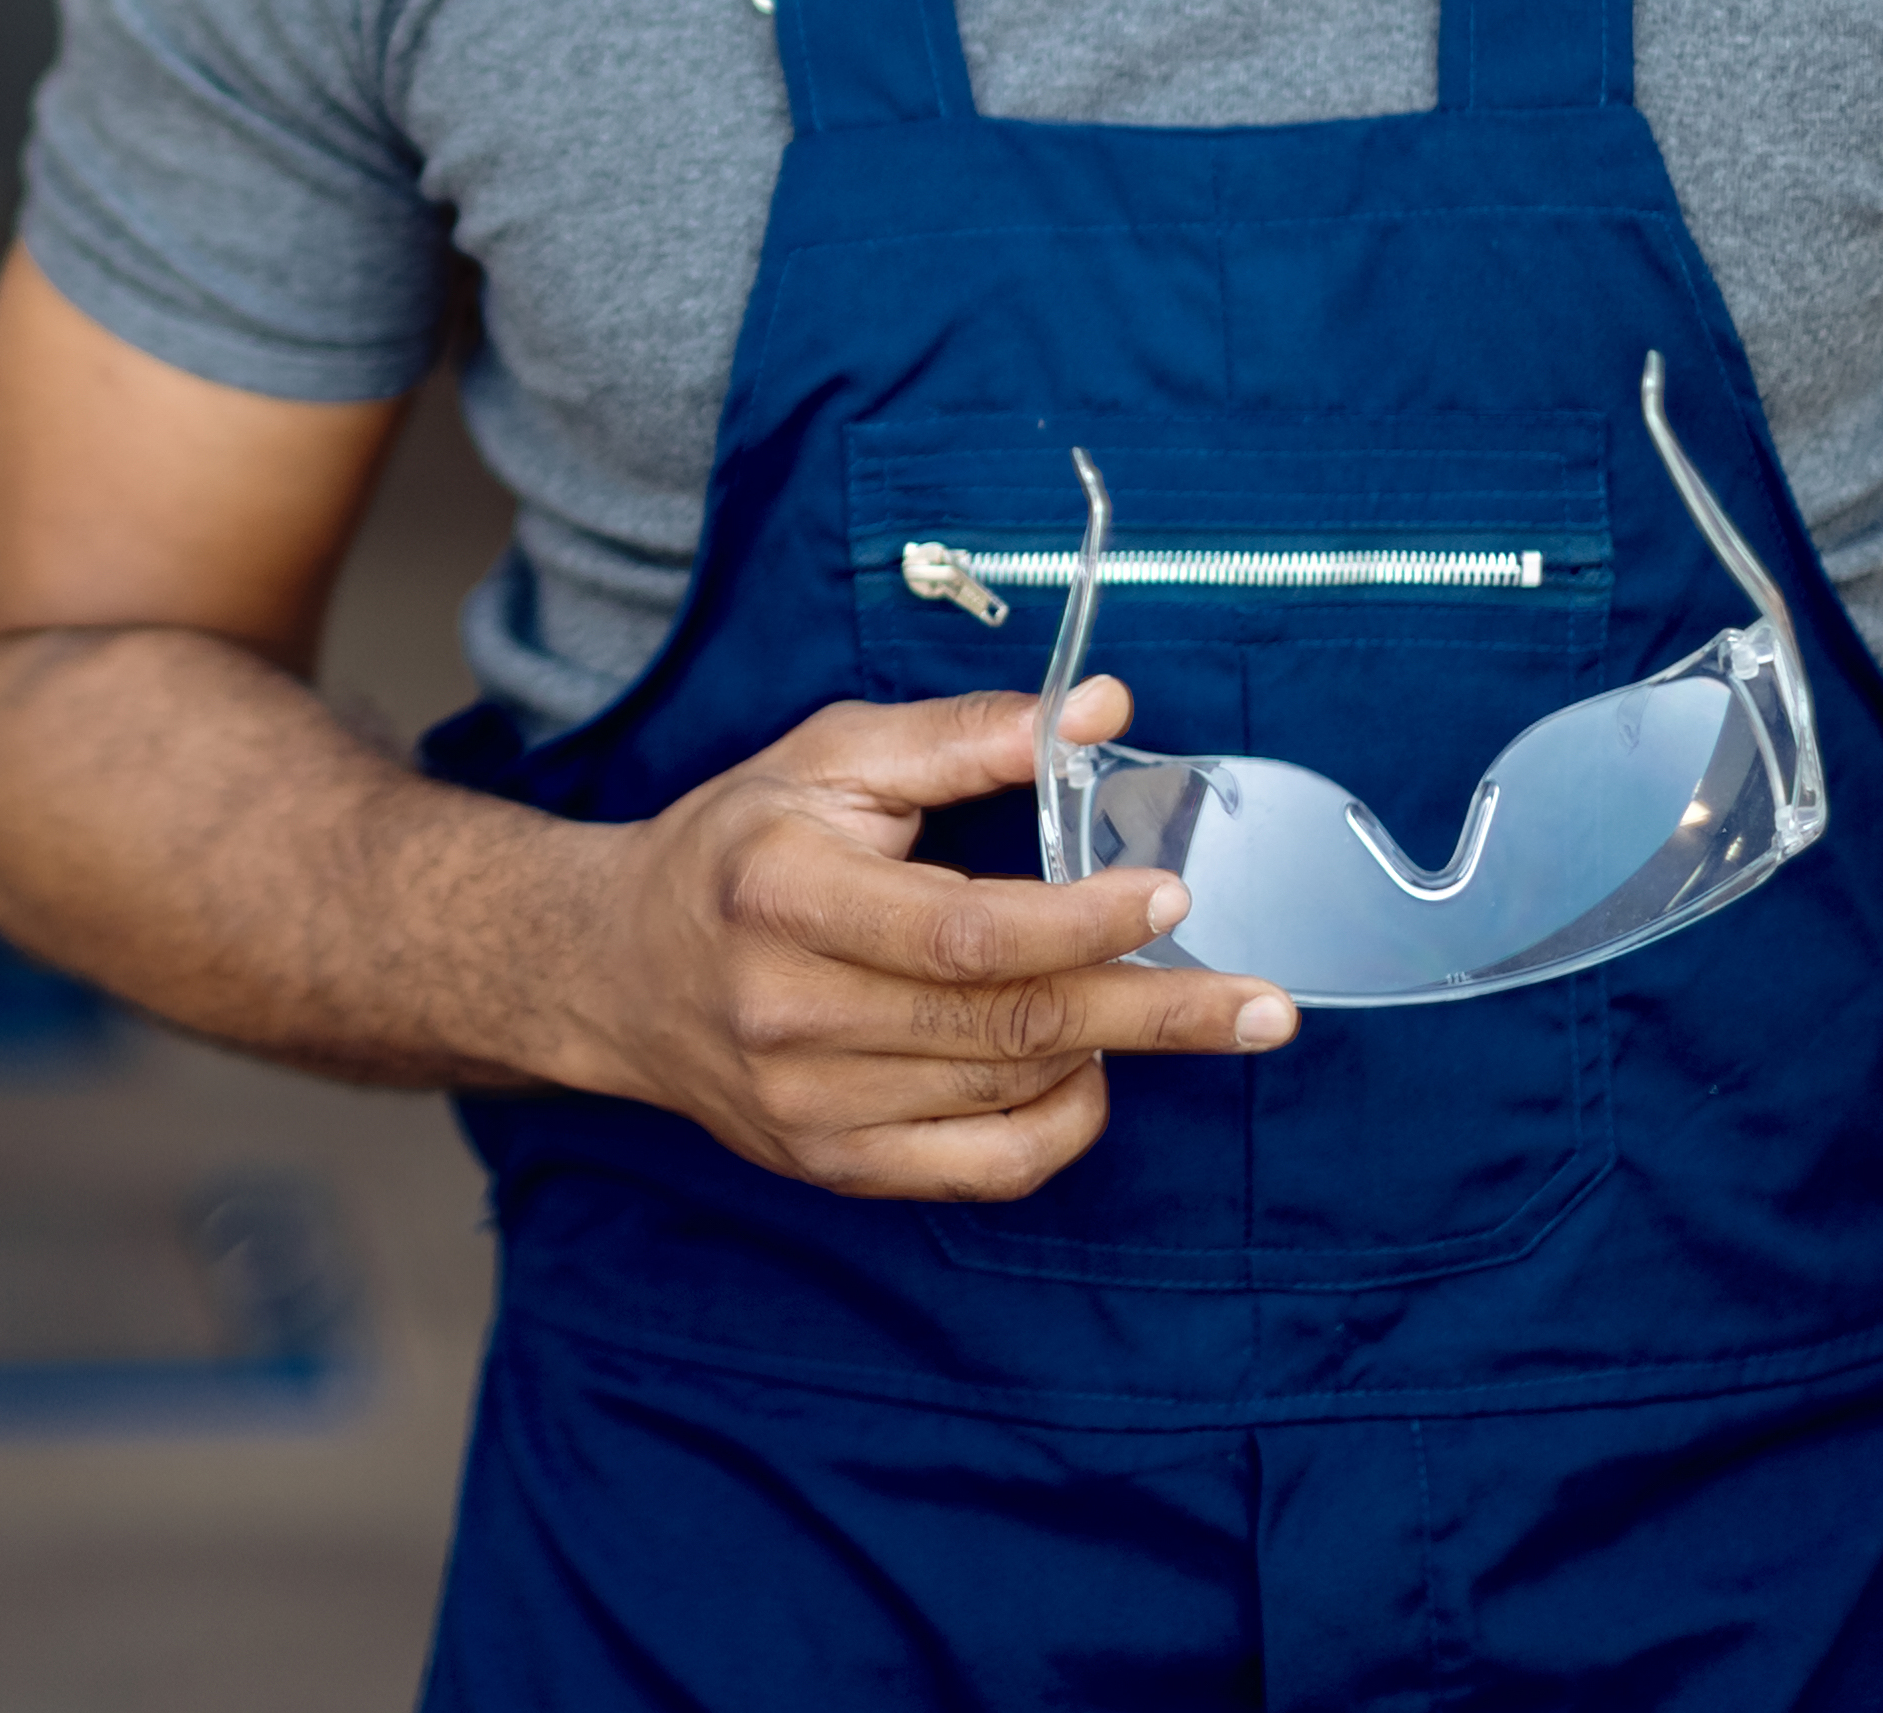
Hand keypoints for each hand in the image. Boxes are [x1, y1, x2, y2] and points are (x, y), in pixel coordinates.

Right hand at [559, 676, 1297, 1200]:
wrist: (616, 969)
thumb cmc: (739, 846)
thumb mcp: (831, 757)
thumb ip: (965, 736)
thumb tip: (1095, 712)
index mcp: (784, 894)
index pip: (967, 933)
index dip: (1082, 921)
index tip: (1170, 895)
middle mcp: (791, 1013)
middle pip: (1008, 1028)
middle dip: (1154, 1013)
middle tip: (1266, 1004)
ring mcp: (809, 1107)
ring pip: (1008, 1096)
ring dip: (1111, 1054)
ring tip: (1178, 1009)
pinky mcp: (831, 1165)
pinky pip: (985, 1170)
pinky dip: (1060, 1125)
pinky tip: (1084, 1071)